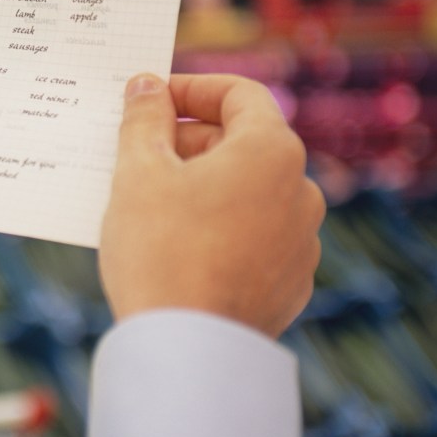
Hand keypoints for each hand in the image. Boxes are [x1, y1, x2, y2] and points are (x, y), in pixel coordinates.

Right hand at [99, 73, 324, 337]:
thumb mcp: (139, 171)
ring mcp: (300, 240)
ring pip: (246, 191)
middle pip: (242, 142)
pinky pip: (251, 234)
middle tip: (135, 155)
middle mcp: (300, 191)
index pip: (240, 93)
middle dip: (187, 140)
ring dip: (201, 184)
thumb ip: (144, 118)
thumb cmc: (160, 250)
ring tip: (149, 202)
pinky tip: (175, 243)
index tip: (151, 99)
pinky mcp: (289, 281)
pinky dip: (217, 225)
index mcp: (271, 152)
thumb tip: (146, 85)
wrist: (187, 350)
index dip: (191, 88)